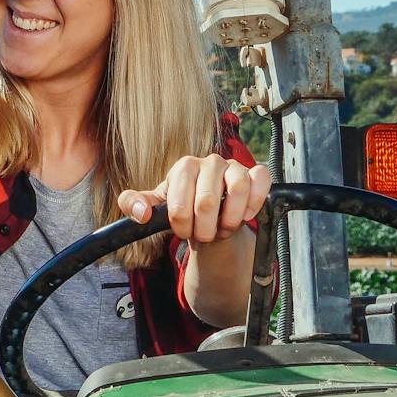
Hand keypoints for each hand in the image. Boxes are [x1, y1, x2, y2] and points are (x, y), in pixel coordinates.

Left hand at [117, 156, 270, 244]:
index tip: (183, 231)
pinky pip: (261, 181)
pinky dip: (254, 203)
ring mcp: (234, 166)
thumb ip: (136, 205)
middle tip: (203, 234)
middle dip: (204, 229)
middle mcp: (209, 162)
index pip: (179, 205)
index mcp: (183, 167)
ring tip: (223, 228)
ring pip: (237, 190)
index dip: (182, 226)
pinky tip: (245, 215)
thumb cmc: (184, 209)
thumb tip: (141, 214)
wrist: (210, 216)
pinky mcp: (255, 174)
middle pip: (207, 203)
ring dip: (230, 221)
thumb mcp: (157, 208)